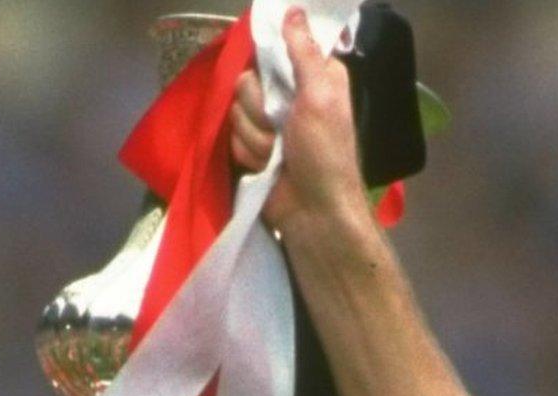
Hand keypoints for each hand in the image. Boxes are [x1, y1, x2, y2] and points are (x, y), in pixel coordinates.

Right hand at [228, 7, 368, 235]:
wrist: (313, 212)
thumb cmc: (325, 153)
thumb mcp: (321, 95)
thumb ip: (303, 52)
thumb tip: (293, 8)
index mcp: (314, 76)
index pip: (273, 48)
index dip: (268, 63)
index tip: (271, 76)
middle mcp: (291, 95)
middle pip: (247, 79)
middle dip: (260, 108)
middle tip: (282, 128)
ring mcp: (270, 123)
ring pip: (236, 109)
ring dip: (256, 136)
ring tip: (278, 155)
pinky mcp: (254, 147)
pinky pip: (232, 137)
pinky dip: (250, 154)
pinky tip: (267, 167)